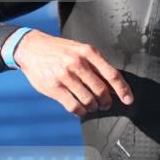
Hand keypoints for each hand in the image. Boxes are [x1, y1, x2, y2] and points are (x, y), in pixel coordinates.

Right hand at [13, 29, 133, 117]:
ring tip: (92, 107)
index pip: (112, 74)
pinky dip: (81, 112)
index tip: (129, 100)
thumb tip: (114, 87)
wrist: (31, 47)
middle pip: (101, 90)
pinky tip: (81, 110)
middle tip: (105, 105)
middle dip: (106, 102)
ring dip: (93, 108)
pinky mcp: (54, 87)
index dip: (123, 90)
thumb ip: (97, 67)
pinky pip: (74, 106)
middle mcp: (77, 63)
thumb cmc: (60, 51)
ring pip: (88, 101)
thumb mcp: (80, 51)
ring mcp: (64, 75)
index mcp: (88, 52)